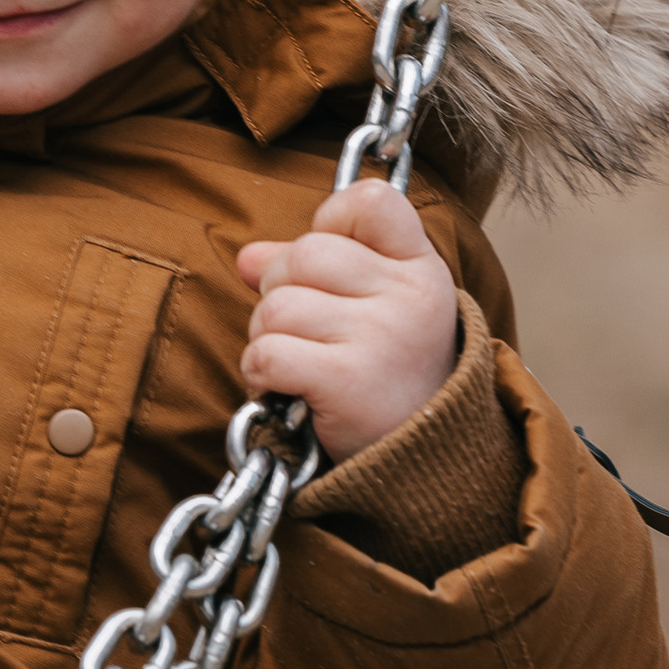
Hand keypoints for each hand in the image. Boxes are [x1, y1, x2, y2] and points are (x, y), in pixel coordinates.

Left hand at [236, 178, 460, 464]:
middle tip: (307, 332)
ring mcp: (383, 338)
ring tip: (301, 364)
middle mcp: (410, 298)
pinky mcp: (348, 381)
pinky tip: (287, 389)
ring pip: (275, 305)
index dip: (332, 220)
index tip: (331, 266)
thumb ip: (314, 271)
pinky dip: (260, 372)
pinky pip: (266, 351)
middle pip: (303, 252)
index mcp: (422, 270)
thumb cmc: (387, 377)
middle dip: (282, 290)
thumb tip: (246, 256)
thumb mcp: (373, 311)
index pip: (370, 202)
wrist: (422, 467)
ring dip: (267, 337)